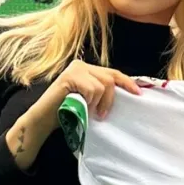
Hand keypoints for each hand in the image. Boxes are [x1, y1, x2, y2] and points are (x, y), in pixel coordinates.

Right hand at [5, 61, 140, 171]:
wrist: (45, 119)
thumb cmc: (68, 112)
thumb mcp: (90, 100)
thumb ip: (102, 93)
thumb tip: (127, 94)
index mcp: (87, 70)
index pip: (113, 73)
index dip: (127, 82)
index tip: (138, 93)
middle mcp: (82, 65)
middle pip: (110, 79)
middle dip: (110, 100)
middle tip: (102, 115)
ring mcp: (75, 69)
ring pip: (103, 85)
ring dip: (98, 102)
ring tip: (86, 110)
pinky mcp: (70, 76)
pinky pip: (92, 89)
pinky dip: (89, 101)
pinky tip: (79, 105)